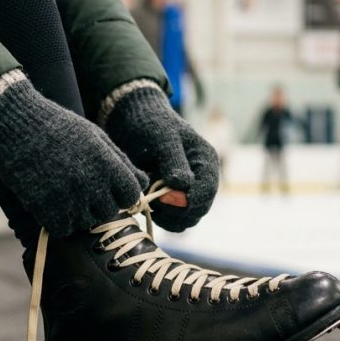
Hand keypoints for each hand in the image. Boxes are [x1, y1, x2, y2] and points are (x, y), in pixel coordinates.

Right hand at [0, 81, 147, 237]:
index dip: (123, 195)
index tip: (112, 191)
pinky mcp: (47, 210)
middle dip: (100, 205)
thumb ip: (120, 162)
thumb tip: (142, 183)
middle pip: (110, 212)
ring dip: (79, 214)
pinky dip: (58, 221)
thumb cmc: (58, 128)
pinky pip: (63, 228)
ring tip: (65, 193)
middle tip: (84, 192)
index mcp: (107, 164)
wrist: (16, 127)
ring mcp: (69, 199)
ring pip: (87, 223)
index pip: (131, 195)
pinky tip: (51, 203)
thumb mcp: (95, 137)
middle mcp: (92, 184)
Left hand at [102, 84, 218, 231]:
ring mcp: (188, 190)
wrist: (132, 120)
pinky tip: (147, 203)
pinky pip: (172, 220)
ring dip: (167, 217)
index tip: (162, 199)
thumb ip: (174, 165)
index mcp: (206, 161)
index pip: (206, 193)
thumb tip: (184, 189)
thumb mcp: (162, 140)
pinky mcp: (173, 199)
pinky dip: (160, 217)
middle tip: (152, 199)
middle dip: (175, 211)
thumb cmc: (149, 126)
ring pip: (185, 220)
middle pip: (198, 210)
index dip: (186, 202)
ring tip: (148, 199)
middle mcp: (202, 178)